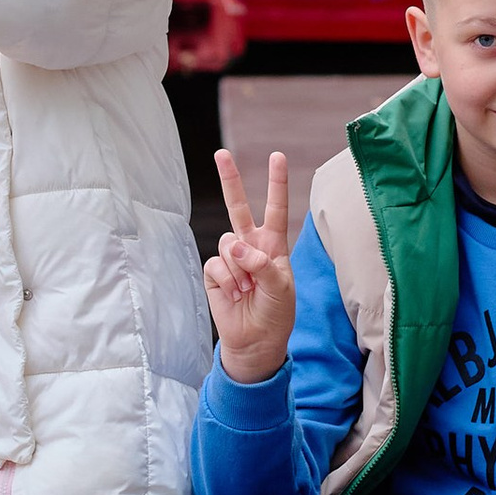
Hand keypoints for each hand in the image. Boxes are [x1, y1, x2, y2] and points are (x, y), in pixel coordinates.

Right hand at [203, 149, 295, 381]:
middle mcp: (250, 246)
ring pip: (227, 245)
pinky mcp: (214, 272)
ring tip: (248, 291)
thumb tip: (235, 246)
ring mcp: (230, 259)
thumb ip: (262, 263)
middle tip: (221, 154)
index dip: (276, 183)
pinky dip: (227, 280)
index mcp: (273, 245)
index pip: (275, 208)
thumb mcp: (281, 287)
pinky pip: (216, 264)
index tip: (277, 157)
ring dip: (239, 271)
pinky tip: (234, 294)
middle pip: (237, 207)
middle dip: (229, 180)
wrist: (255, 340)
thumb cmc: (276, 313)